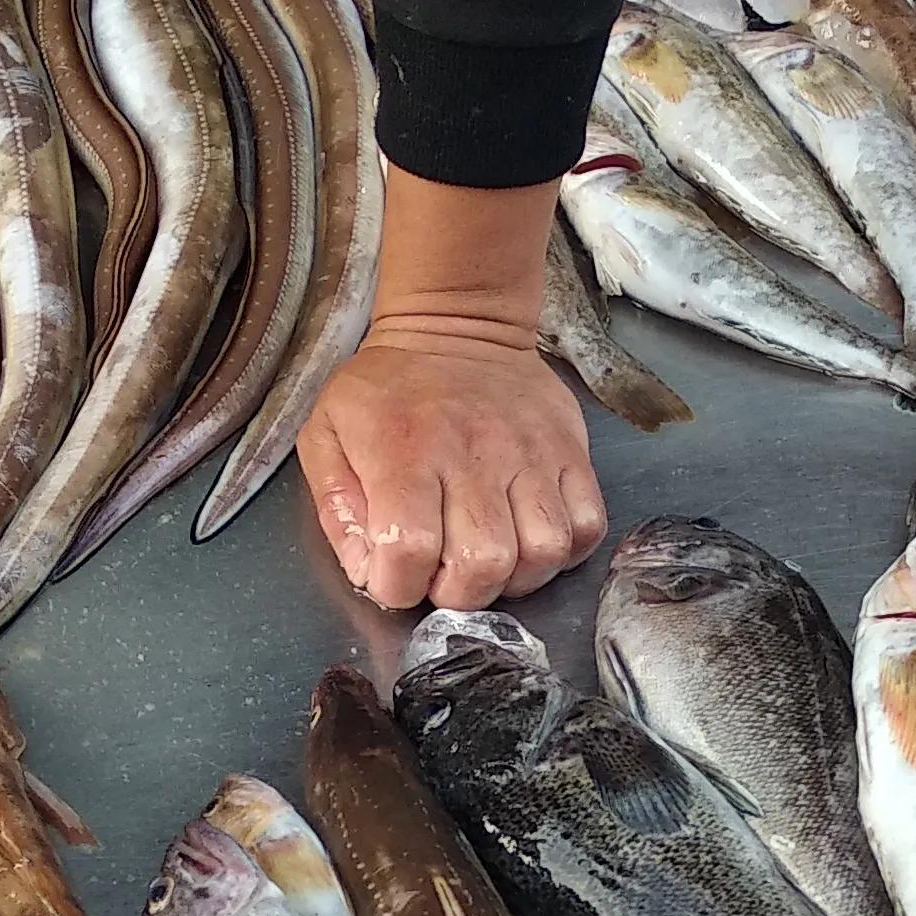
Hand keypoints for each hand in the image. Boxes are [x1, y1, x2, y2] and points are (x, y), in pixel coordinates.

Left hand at [294, 165, 606, 611]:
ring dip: (515, 576)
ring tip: (490, 558)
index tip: (393, 576)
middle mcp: (473, 457)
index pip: (409, 550)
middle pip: (483, 564)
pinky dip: (564, 550)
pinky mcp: (571, 453)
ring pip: (543, 552)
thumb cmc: (385, 388)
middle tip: (445, 573)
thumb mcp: (327, 433)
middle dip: (459, 592)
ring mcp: (530, 456)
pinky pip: (588, 525)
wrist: (456, 323)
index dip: (397, 586)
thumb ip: (337, 509)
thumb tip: (366, 570)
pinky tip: (530, 538)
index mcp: (405, 455)